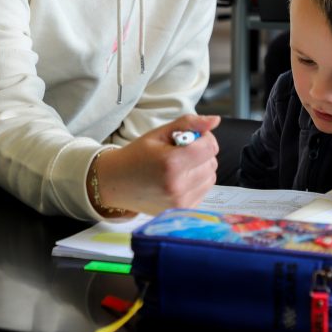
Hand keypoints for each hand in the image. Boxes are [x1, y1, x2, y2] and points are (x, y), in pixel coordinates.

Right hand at [90, 114, 220, 215]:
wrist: (116, 184)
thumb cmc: (136, 156)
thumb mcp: (158, 134)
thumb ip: (188, 124)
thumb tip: (215, 120)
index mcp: (172, 163)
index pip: (210, 147)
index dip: (204, 138)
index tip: (190, 138)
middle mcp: (178, 186)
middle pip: (212, 163)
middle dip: (201, 154)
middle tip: (181, 152)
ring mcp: (181, 202)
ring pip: (211, 177)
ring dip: (200, 169)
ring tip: (179, 167)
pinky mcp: (182, 210)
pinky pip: (203, 191)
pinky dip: (196, 183)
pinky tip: (179, 180)